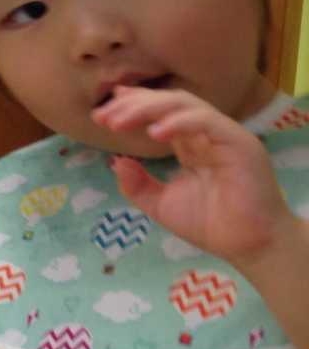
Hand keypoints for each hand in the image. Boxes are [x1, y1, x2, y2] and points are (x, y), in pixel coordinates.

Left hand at [93, 86, 297, 270]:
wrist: (246, 246)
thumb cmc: (209, 224)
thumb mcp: (160, 204)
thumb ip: (137, 184)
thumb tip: (116, 162)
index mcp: (191, 144)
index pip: (161, 113)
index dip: (133, 106)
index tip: (102, 113)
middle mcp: (207, 134)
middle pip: (168, 103)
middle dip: (132, 105)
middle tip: (103, 116)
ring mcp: (224, 135)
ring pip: (185, 105)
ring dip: (148, 109)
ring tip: (118, 122)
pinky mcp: (239, 143)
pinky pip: (206, 121)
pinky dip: (178, 123)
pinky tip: (154, 133)